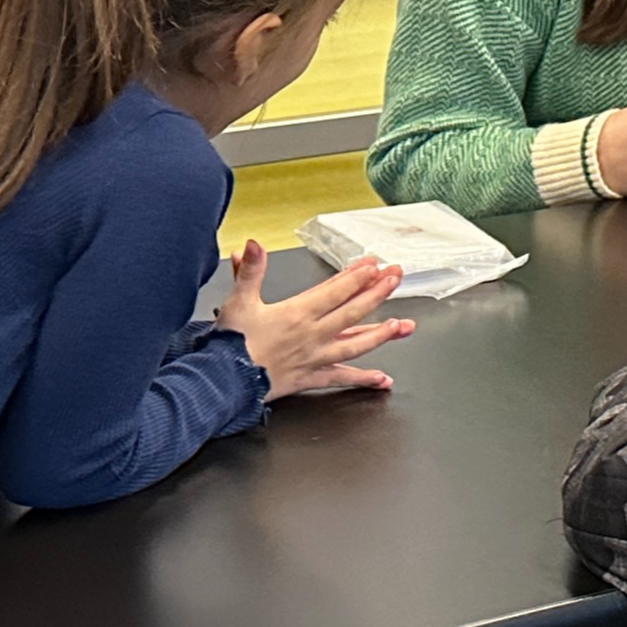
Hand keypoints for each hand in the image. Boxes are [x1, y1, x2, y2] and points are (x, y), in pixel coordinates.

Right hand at [215, 240, 416, 401]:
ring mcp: (314, 357)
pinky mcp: (310, 377)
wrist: (223, 381)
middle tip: (396, 279)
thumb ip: (250, 271)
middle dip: (376, 294)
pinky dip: (362, 379)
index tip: (375, 265)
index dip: (356, 277)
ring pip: (355, 345)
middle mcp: (312, 335)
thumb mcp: (238, 300)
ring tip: (403, 326)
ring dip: (381, 334)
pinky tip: (382, 379)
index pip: (334, 291)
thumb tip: (252, 245)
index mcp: (297, 313)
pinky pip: (340, 378)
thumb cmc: (230, 343)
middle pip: (352, 312)